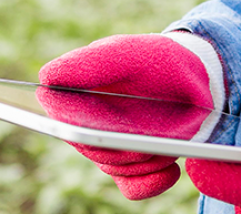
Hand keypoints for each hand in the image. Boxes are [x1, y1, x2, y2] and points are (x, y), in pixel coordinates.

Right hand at [38, 33, 215, 199]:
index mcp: (78, 87)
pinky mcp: (133, 163)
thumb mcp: (124, 53)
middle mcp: (88, 116)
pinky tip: (168, 168)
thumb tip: (45, 78)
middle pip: (88, 145)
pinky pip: (130, 186)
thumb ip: (88, 63)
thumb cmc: (155, 58)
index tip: (99, 124)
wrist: (195, 75)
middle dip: (119, 142)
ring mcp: (110, 142)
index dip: (75, 121)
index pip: (58, 111)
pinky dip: (147, 182)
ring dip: (141, 157)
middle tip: (148, 127)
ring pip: (111, 165)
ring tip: (165, 141)